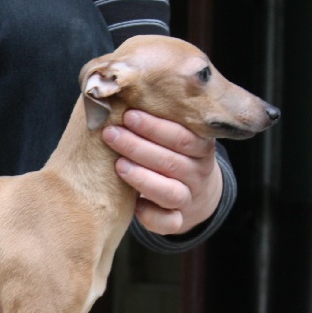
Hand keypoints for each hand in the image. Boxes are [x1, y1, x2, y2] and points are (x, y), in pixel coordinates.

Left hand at [101, 110, 222, 234]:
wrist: (195, 195)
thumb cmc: (172, 156)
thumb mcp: (175, 137)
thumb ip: (158, 122)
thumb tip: (122, 90)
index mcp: (200, 147)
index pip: (183, 136)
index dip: (155, 127)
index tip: (128, 114)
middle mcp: (198, 173)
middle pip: (171, 161)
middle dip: (138, 147)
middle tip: (110, 134)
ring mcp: (189, 198)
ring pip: (170, 192)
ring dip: (142, 178)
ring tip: (118, 165)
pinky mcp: (179, 220)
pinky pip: (168, 222)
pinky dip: (151, 215)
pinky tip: (134, 205)